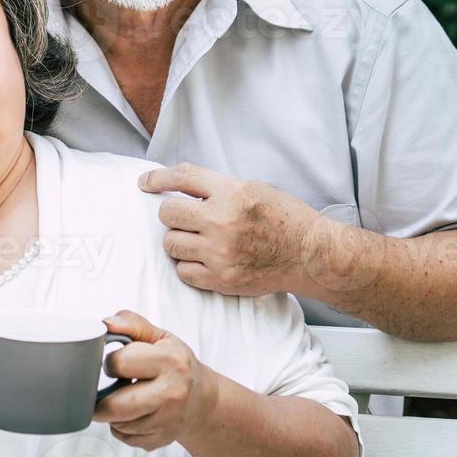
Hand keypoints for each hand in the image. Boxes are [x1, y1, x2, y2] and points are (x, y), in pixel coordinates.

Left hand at [92, 310, 218, 450]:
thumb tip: (106, 324)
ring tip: (123, 398)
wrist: (203, 398)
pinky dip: (121, 427)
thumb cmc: (177, 364)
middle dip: (100, 399)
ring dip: (111, 413)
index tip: (115, 363)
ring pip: (118, 424)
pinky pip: (126, 438)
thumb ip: (131, 324)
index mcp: (171, 361)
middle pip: (115, 406)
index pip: (118, 364)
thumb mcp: (159, 337)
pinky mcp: (162, 439)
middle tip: (102, 390)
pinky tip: (132, 414)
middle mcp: (172, 393)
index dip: (110, 362)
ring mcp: (168, 421)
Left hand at [138, 163, 317, 296]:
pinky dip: (189, 266)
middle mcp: (223, 221)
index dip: (157, 178)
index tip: (145, 182)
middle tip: (183, 218)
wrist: (311, 255)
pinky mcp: (222, 279)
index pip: (182, 177)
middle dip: (171, 214)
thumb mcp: (253, 188)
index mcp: (232, 192)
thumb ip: (217, 188)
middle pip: (167, 213)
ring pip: (171, 244)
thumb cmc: (285, 219)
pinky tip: (203, 259)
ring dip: (179, 240)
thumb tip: (178, 187)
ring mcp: (220, 252)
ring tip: (197, 240)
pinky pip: (183, 272)